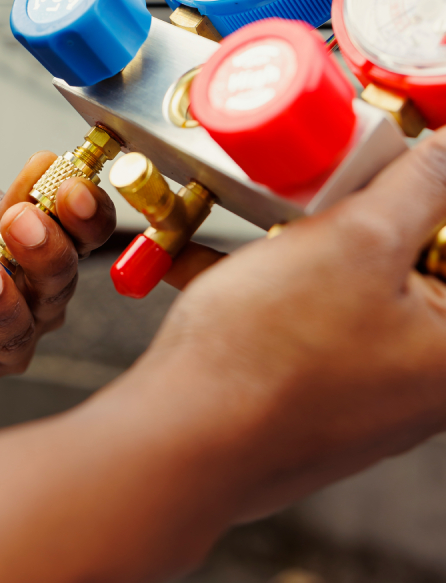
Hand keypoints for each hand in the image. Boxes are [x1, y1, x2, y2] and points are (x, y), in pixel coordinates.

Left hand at [0, 152, 115, 393]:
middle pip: (61, 284)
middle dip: (47, 255)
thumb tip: (47, 169)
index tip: (71, 193)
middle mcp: (27, 294)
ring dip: (3, 306)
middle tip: (19, 228)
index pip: (82, 233)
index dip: (87, 215)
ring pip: (22, 334)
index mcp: (33, 242)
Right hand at [116, 126, 445, 524]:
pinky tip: (209, 255)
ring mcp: (367, 385)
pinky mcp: (315, 387)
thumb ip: (418, 184)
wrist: (182, 436)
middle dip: (365, 207)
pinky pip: (305, 313)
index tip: (400, 165)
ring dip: (306, 235)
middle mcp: (424, 376)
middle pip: (412, 259)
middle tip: (328, 179)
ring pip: (350, 280)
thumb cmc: (269, 357)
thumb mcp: (355, 240)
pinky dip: (266, 278)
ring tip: (263, 211)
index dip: (434, 196)